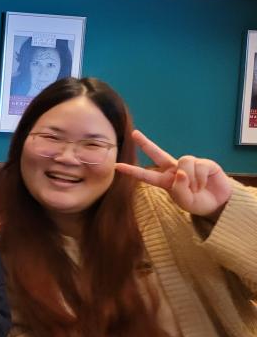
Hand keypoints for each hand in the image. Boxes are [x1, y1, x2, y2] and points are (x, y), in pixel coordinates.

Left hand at [115, 130, 230, 220]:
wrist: (219, 203)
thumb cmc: (198, 202)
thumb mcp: (185, 201)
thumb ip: (179, 189)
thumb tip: (180, 172)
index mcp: (166, 180)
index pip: (146, 175)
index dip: (132, 171)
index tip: (117, 166)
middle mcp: (174, 169)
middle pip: (157, 153)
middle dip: (145, 143)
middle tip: (133, 134)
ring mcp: (189, 164)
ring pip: (183, 161)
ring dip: (190, 178)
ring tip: (197, 188)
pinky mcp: (204, 162)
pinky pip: (198, 166)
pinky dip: (200, 178)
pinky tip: (204, 183)